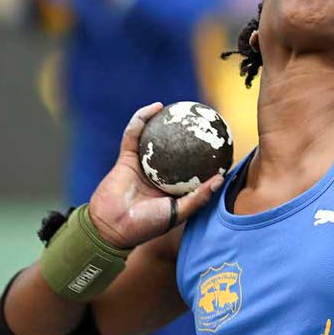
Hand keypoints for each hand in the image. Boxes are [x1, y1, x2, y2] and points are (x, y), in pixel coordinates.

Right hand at [88, 103, 223, 247]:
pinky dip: (142, 119)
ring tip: (181, 107)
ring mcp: (143, 164)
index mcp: (173, 188)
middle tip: (203, 119)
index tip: (221, 143)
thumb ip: (198, 197)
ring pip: (155, 137)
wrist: (112, 227)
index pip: (193, 168)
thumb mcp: (178, 213)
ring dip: (165, 120)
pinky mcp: (126, 157)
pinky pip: (134, 134)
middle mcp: (160, 174)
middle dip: (188, 134)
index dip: (207, 156)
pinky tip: (155, 108)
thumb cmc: (146, 225)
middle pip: (177, 149)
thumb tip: (220, 179)